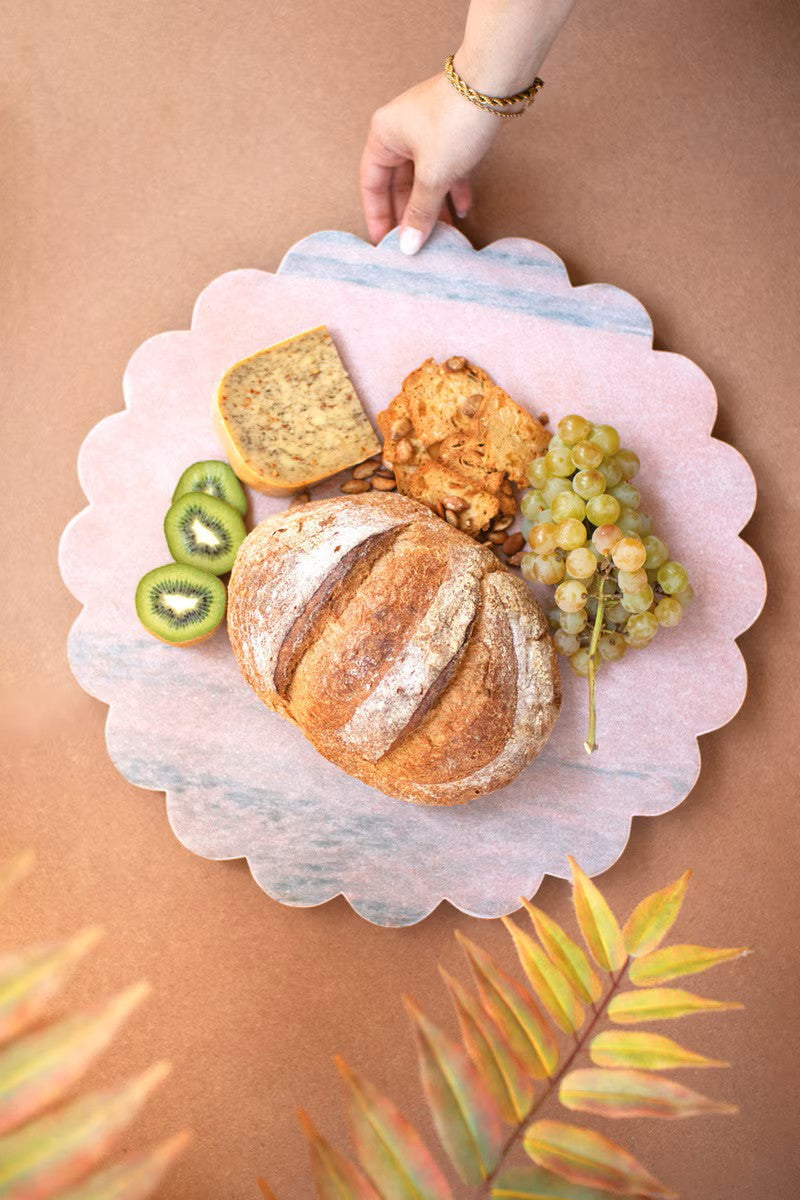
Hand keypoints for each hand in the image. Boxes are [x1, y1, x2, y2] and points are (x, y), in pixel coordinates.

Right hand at [360, 74, 500, 254]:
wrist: (494, 85)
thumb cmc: (454, 123)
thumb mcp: (433, 175)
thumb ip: (419, 213)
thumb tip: (408, 247)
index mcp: (384, 136)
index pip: (372, 184)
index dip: (377, 215)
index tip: (385, 243)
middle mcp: (401, 133)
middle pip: (399, 184)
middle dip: (410, 215)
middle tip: (415, 245)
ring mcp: (428, 132)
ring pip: (425, 179)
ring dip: (433, 207)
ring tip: (442, 236)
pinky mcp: (452, 133)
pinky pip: (446, 169)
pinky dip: (453, 190)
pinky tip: (463, 211)